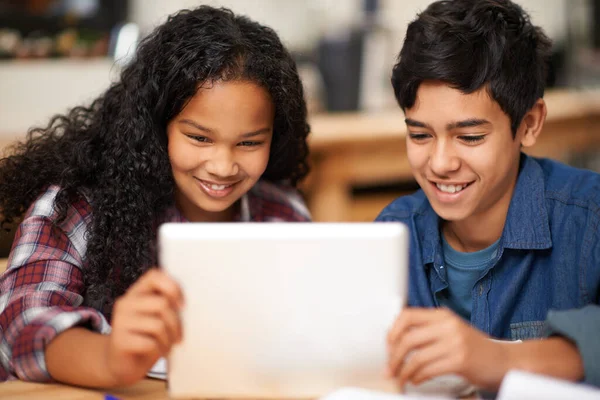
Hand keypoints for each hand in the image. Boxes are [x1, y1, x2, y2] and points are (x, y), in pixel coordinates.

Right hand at [104, 269, 183, 385]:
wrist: (123, 366)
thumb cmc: (148, 338)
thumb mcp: (157, 318)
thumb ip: (167, 305)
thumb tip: (186, 303)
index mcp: (136, 293)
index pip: (154, 276)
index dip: (172, 287)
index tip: (182, 305)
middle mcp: (125, 303)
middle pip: (162, 304)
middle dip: (176, 323)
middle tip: (178, 337)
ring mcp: (120, 322)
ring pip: (158, 325)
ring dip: (168, 339)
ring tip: (166, 345)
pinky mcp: (119, 341)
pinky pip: (150, 343)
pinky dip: (158, 350)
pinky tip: (156, 353)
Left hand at [387, 307, 510, 390]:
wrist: (504, 360)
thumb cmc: (474, 348)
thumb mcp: (451, 330)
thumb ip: (428, 331)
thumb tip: (397, 339)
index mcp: (443, 315)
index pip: (407, 315)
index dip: (393, 331)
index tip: (388, 345)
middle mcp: (448, 325)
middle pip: (408, 338)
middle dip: (394, 356)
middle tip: (390, 368)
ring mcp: (455, 343)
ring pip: (416, 357)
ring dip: (404, 371)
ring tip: (401, 378)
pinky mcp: (460, 361)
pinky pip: (428, 370)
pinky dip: (417, 377)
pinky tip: (415, 380)